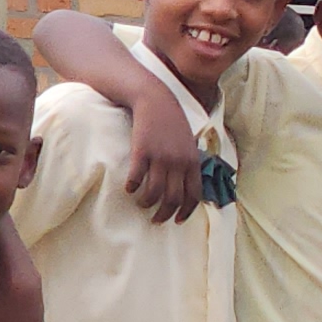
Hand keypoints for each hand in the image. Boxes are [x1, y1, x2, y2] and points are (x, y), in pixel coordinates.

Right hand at [120, 79, 206, 222]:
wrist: (155, 100)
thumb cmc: (172, 123)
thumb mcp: (188, 143)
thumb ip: (189, 163)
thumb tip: (186, 184)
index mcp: (193, 162)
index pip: (193, 195)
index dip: (185, 212)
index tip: (177, 220)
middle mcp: (178, 163)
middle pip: (173, 199)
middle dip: (164, 214)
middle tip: (156, 220)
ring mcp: (160, 157)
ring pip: (154, 193)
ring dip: (146, 203)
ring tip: (141, 204)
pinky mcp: (142, 151)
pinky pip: (136, 177)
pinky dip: (132, 187)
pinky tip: (128, 189)